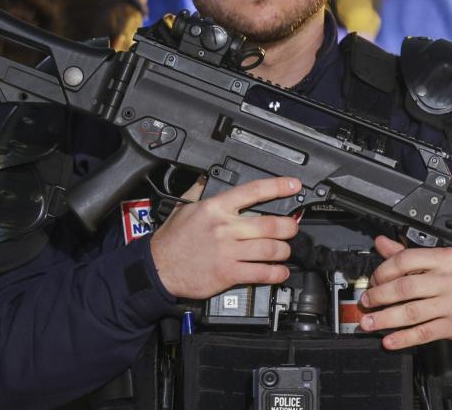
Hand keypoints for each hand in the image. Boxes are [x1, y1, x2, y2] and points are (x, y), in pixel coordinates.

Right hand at [150, 177, 300, 298]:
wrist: (158, 268)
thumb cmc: (171, 240)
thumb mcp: (183, 206)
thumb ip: (199, 190)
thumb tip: (208, 177)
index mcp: (216, 208)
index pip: (253, 191)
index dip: (278, 187)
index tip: (293, 186)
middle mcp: (225, 228)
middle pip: (271, 224)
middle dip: (289, 227)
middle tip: (292, 228)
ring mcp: (228, 251)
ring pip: (270, 249)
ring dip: (284, 251)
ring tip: (285, 251)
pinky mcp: (228, 273)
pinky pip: (261, 273)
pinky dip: (276, 273)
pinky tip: (280, 272)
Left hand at [357, 235, 451, 349]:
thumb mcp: (442, 260)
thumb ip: (409, 254)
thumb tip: (381, 243)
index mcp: (443, 258)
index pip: (406, 260)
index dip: (383, 271)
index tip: (374, 280)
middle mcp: (448, 279)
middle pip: (405, 287)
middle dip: (379, 296)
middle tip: (366, 302)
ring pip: (412, 312)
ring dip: (385, 319)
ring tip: (369, 323)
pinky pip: (424, 332)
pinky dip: (404, 338)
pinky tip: (390, 341)